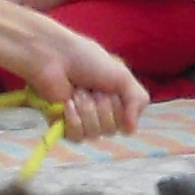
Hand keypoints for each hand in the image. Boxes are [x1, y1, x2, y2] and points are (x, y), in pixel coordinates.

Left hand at [18, 25, 145, 138]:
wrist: (57, 58)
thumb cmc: (88, 61)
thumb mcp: (123, 76)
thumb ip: (137, 101)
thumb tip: (131, 130)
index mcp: (117, 103)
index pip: (127, 124)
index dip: (120, 108)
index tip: (111, 89)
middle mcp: (101, 114)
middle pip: (111, 130)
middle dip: (102, 106)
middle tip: (93, 88)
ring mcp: (83, 121)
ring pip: (94, 133)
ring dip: (87, 109)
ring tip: (78, 92)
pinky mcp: (64, 126)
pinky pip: (77, 136)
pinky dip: (73, 118)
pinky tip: (68, 103)